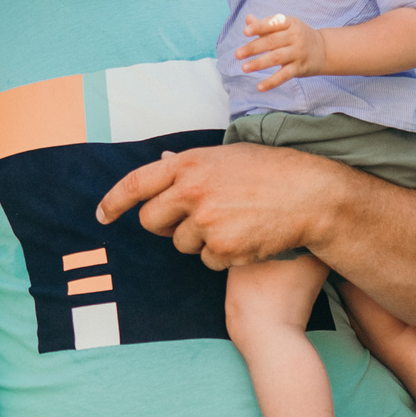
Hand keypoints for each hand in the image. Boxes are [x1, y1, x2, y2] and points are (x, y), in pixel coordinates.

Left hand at [96, 143, 328, 268]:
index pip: (136, 183)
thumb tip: (159, 162)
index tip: (103, 215)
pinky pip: (207, 260)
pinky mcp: (221, 247)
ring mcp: (205, 221)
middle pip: (151, 221)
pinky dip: (223, 256)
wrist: (312, 195)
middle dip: (164, 227)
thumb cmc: (274, 170)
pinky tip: (247, 238)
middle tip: (189, 222)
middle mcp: (191, 191)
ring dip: (199, 241)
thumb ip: (191, 164)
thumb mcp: (228, 155)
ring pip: (181, 244)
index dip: (114, 201)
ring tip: (233, 223)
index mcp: (189, 163)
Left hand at [236, 13, 324, 92]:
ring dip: (259, 63)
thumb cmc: (298, 36)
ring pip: (276, 58)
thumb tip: (248, 19)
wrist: (324, 50)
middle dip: (253, 48)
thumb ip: (266, 25)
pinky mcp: (300, 68)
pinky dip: (272, 82)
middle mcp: (295, 37)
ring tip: (244, 68)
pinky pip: (284, 75)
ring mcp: (298, 53)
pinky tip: (260, 87)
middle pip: (271, 42)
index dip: (259, 27)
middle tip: (237, 54)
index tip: (246, 32)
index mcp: (289, 23)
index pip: (273, 24)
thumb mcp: (286, 26)